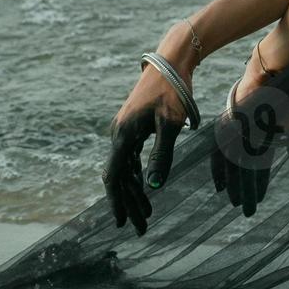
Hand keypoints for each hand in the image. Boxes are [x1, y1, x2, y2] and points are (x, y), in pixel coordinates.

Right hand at [104, 24, 197, 235]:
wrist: (170, 60)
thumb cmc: (174, 90)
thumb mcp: (170, 124)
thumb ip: (162, 156)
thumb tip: (154, 187)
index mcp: (124, 135)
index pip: (114, 177)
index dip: (117, 201)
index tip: (121, 223)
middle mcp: (118, 134)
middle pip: (119, 177)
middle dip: (128, 203)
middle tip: (140, 227)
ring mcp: (124, 129)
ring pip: (125, 168)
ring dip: (134, 191)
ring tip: (145, 214)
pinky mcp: (133, 126)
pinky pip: (130, 157)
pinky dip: (137, 175)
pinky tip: (144, 189)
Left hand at [210, 44, 288, 217]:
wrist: (278, 72)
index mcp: (262, 134)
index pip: (259, 165)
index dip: (260, 183)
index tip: (260, 199)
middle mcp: (247, 135)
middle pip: (243, 169)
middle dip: (245, 190)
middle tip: (246, 211)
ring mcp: (239, 132)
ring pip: (235, 166)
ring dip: (237, 187)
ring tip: (238, 205)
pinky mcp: (232, 129)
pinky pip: (226, 156)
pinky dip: (223, 172)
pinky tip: (223, 188)